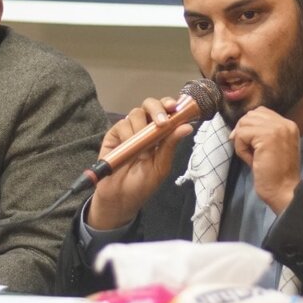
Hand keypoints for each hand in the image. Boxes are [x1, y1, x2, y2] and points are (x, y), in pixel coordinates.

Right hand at [86, 97, 193, 229]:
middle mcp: (145, 127)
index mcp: (161, 134)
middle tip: (162, 122)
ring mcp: (129, 129)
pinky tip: (128, 148)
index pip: (167, 112)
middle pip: (151, 104)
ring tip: (143, 151)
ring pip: (137, 113)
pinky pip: (122, 124)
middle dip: (157, 108)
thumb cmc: (142, 184)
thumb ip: (171, 145)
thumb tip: (187, 126)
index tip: (176, 107)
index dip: (171, 106)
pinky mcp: (114, 134)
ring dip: (142, 128)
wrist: (120, 198)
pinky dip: (127, 134)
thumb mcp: (161, 166)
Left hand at [230, 106, 300, 213]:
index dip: (249, 126)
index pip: (261, 112)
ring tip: (251, 157)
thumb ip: (262, 133)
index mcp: (288, 125)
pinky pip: (241, 135)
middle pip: (250, 115)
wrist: (284, 191)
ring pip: (244, 124)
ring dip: (242, 141)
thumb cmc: (275, 174)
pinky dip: (241, 149)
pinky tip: (251, 161)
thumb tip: (237, 129)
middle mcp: (285, 123)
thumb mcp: (272, 147)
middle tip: (248, 151)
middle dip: (243, 132)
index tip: (250, 144)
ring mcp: (277, 128)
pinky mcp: (267, 136)